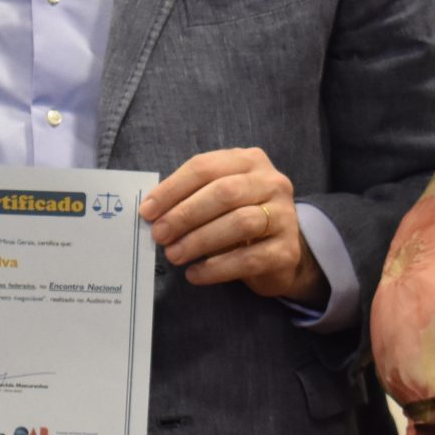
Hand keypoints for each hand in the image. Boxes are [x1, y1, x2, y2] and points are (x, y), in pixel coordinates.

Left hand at [139, 147, 323, 304]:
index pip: (205, 167)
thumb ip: (190, 197)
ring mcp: (284, 215)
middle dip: (185, 214)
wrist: (280, 253)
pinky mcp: (287, 250)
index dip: (173, 189)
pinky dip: (217, 268)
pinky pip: (249, 258)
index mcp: (249, 161)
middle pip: (224, 192)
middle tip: (159, 235)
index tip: (147, 211)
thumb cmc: (238, 219)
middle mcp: (272, 182)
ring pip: (239, 223)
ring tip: (174, 255)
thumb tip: (151, 212)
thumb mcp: (217, 199)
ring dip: (199, 240)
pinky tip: (195, 274)